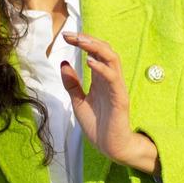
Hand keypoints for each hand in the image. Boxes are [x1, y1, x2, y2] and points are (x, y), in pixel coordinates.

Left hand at [60, 32, 157, 171]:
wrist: (110, 147)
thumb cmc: (98, 125)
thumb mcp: (78, 101)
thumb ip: (72, 83)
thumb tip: (63, 63)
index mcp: (101, 78)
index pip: (95, 52)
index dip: (82, 42)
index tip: (66, 36)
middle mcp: (110, 79)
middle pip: (104, 50)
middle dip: (88, 40)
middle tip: (71, 35)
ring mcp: (116, 87)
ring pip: (112, 59)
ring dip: (96, 48)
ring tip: (81, 42)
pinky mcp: (120, 98)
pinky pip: (113, 78)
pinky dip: (102, 68)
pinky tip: (89, 62)